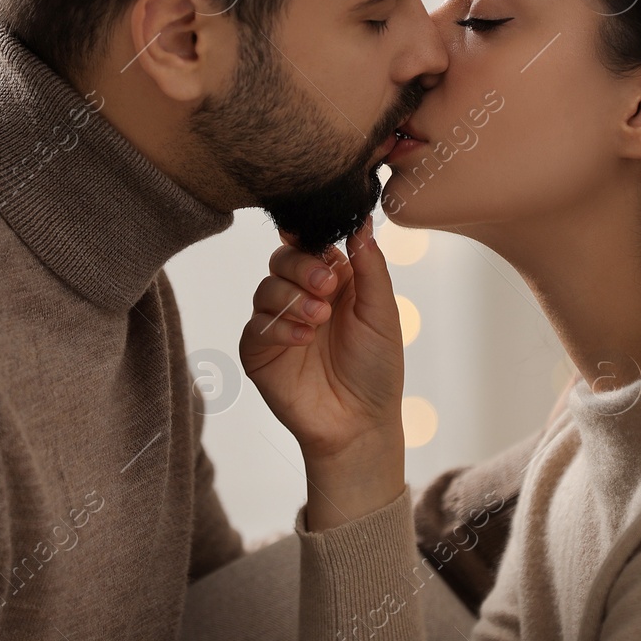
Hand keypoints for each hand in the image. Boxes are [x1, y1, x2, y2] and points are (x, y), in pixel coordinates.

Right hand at [239, 220, 405, 526]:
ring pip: (266, 287)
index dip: (311, 238)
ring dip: (293, 297)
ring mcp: (278, 322)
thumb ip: (370, 265)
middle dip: (302, 266)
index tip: (322, 245)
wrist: (360, 422)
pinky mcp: (259, 350)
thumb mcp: (383, 311)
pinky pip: (257, 325)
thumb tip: (361, 219)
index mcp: (334, 280)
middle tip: (327, 286)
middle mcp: (302, 295)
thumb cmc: (377, 368)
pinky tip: (305, 339)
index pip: (312, 243)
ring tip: (320, 318)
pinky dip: (281, 327)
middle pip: (282, 257)